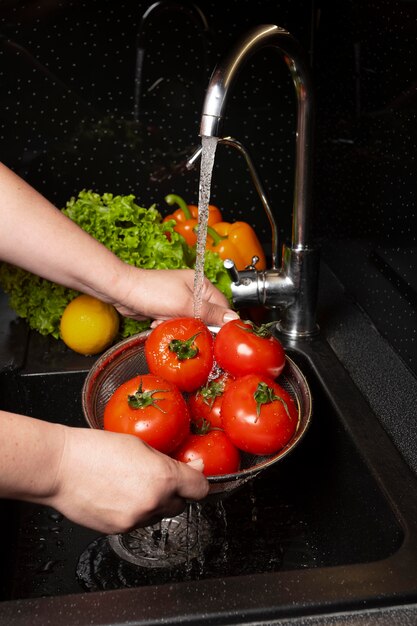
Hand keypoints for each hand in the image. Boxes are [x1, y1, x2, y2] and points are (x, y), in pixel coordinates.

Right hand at [48, 426, 208, 533]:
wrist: (59, 467)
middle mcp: (154, 502)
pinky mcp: (118, 530)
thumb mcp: (139, 444)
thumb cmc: (94, 449)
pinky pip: (137, 522)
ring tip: (129, 484)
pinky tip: (117, 495)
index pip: (200, 489)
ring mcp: (136, 519)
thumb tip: (192, 468)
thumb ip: (167, 461)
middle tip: (155, 477)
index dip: (198, 482)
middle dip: (172, 493)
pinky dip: (133, 512)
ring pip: (158, 515)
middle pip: (180, 505)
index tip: (194, 478)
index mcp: (164, 477)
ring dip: (152, 503)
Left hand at [110, 266, 238, 327]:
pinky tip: (157, 321)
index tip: (215, 335)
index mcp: (201, 284)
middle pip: (206, 317)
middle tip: (182, 324)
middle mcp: (193, 291)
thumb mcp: (185, 304)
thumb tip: (233, 318)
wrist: (122, 291)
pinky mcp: (168, 309)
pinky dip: (168, 325)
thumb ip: (210, 312)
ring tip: (165, 320)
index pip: (222, 307)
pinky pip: (176, 322)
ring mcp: (180, 300)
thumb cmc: (151, 291)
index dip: (220, 322)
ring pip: (190, 322)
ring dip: (179, 325)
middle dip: (194, 324)